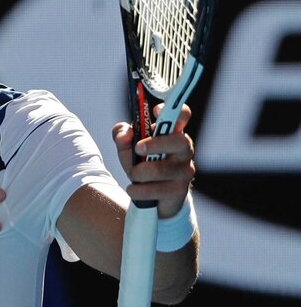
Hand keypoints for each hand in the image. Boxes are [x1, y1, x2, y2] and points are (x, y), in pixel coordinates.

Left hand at [112, 103, 195, 218]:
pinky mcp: (179, 191)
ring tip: (133, 174)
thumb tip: (125, 134)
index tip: (156, 111)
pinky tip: (133, 189)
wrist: (153, 197)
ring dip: (140, 172)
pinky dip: (138, 190)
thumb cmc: (142, 163)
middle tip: (138, 148)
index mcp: (173, 133)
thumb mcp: (128, 147)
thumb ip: (122, 135)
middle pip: (180, 141)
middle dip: (156, 144)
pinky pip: (157, 190)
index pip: (182, 115)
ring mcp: (184, 171)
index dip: (173, 110)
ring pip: (163, 169)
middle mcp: (184, 150)